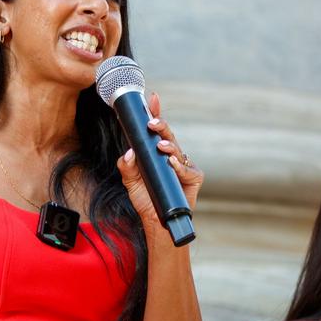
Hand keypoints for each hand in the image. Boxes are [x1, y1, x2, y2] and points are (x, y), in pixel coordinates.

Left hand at [116, 93, 203, 232]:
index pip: (156, 130)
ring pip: (177, 150)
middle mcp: (171, 155)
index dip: (155, 113)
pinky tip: (171, 163)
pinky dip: (179, 166)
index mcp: (156, 152)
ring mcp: (184, 166)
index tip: (153, 98)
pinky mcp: (194, 178)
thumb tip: (129, 152)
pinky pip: (187, 169)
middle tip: (151, 122)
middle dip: (161, 126)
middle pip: (168, 135)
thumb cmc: (146, 199)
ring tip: (160, 146)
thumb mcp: (130, 182)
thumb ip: (126, 167)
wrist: (157, 222)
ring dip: (168, 146)